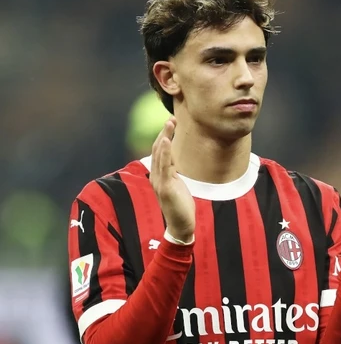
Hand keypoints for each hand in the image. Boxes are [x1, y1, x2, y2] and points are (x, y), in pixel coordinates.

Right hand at [150, 117, 194, 241]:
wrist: (181, 225)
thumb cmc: (181, 205)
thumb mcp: (177, 184)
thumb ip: (174, 171)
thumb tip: (176, 159)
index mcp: (159, 175)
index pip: (159, 151)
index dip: (164, 135)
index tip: (172, 122)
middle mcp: (156, 176)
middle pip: (157, 149)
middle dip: (164, 132)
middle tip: (172, 117)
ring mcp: (159, 181)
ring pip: (159, 155)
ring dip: (164, 137)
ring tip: (169, 123)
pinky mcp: (165, 187)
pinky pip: (164, 167)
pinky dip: (164, 152)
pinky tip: (166, 141)